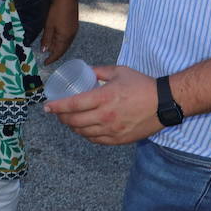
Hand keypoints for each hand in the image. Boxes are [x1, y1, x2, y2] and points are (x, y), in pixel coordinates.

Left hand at [38, 0, 78, 63]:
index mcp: (65, 38)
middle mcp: (71, 36)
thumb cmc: (57, 11)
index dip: (51, 59)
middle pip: (63, 49)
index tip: (45, 63)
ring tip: (50, 49)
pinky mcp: (74, 26)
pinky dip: (61, 41)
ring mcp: (74, 31)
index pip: (58, 53)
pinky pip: (67, 38)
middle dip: (55, 54)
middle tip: (46, 57)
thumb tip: (44, 51)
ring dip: (58, 47)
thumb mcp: (48, 25)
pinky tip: (56, 40)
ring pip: (65, 44)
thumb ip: (47, 39)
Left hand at [44, 64, 162, 144]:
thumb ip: (99, 71)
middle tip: (58, 112)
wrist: (164, 103)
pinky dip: (86, 135)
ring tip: (70, 120)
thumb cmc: (142, 85)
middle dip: (62, 117)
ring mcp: (112, 130)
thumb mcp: (119, 72)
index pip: (73, 105)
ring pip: (83, 133)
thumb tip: (85, 71)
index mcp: (104, 97)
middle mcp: (106, 116)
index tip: (47, 106)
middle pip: (74, 121)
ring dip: (73, 127)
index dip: (57, 106)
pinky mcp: (119, 139)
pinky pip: (96, 140)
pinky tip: (85, 129)